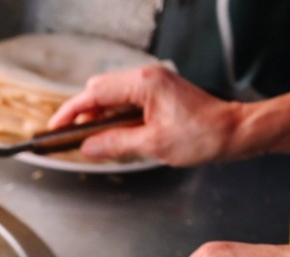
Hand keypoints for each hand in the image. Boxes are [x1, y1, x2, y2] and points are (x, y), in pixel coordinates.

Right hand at [48, 65, 242, 165]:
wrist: (234, 132)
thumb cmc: (202, 135)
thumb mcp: (153, 144)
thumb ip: (114, 143)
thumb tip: (87, 147)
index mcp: (143, 83)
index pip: (94, 94)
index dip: (71, 112)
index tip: (55, 127)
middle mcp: (146, 76)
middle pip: (99, 89)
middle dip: (82, 113)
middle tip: (73, 137)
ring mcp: (153, 83)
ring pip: (111, 95)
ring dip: (98, 115)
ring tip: (91, 139)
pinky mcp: (158, 92)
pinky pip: (125, 99)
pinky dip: (113, 115)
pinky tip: (111, 133)